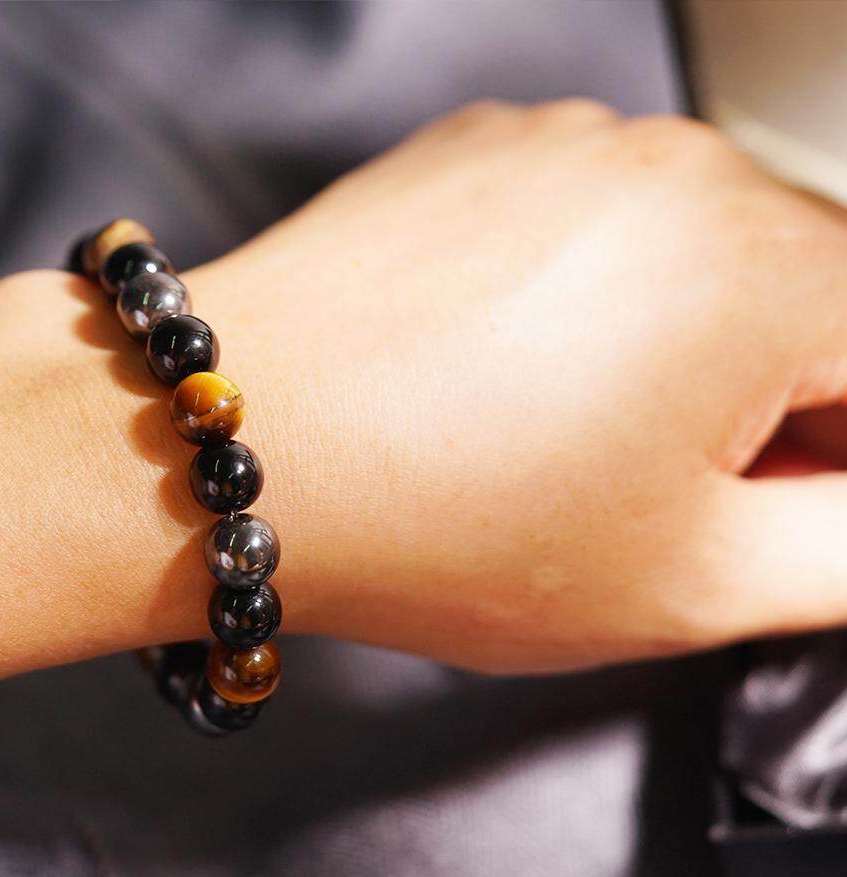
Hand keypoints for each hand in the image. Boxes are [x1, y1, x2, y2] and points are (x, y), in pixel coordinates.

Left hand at [0, 99, 846, 734]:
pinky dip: (580, 298)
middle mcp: (673, 170)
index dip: (829, 459)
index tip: (762, 507)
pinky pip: (590, 226)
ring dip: (668, 348)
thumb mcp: (690, 581)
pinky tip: (496, 371)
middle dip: (758, 403)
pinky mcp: (486, 152)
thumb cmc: (435, 520)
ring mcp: (569, 145)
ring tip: (549, 434)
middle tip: (647, 488)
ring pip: (691, 257)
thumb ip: (844, 547)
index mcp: (757, 271)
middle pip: (795, 297)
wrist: (239, 446)